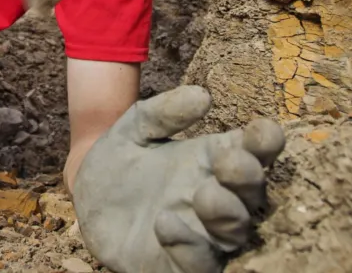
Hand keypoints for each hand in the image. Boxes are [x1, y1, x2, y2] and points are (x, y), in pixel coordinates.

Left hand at [72, 86, 285, 272]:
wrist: (86, 201)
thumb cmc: (120, 162)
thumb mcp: (132, 129)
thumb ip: (161, 112)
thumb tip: (202, 96)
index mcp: (215, 161)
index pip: (254, 151)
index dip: (265, 141)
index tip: (263, 129)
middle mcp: (218, 199)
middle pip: (251, 194)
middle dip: (247, 179)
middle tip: (230, 163)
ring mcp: (203, 234)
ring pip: (234, 232)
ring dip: (226, 215)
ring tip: (204, 195)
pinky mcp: (179, 264)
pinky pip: (198, 264)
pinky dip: (188, 246)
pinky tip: (166, 223)